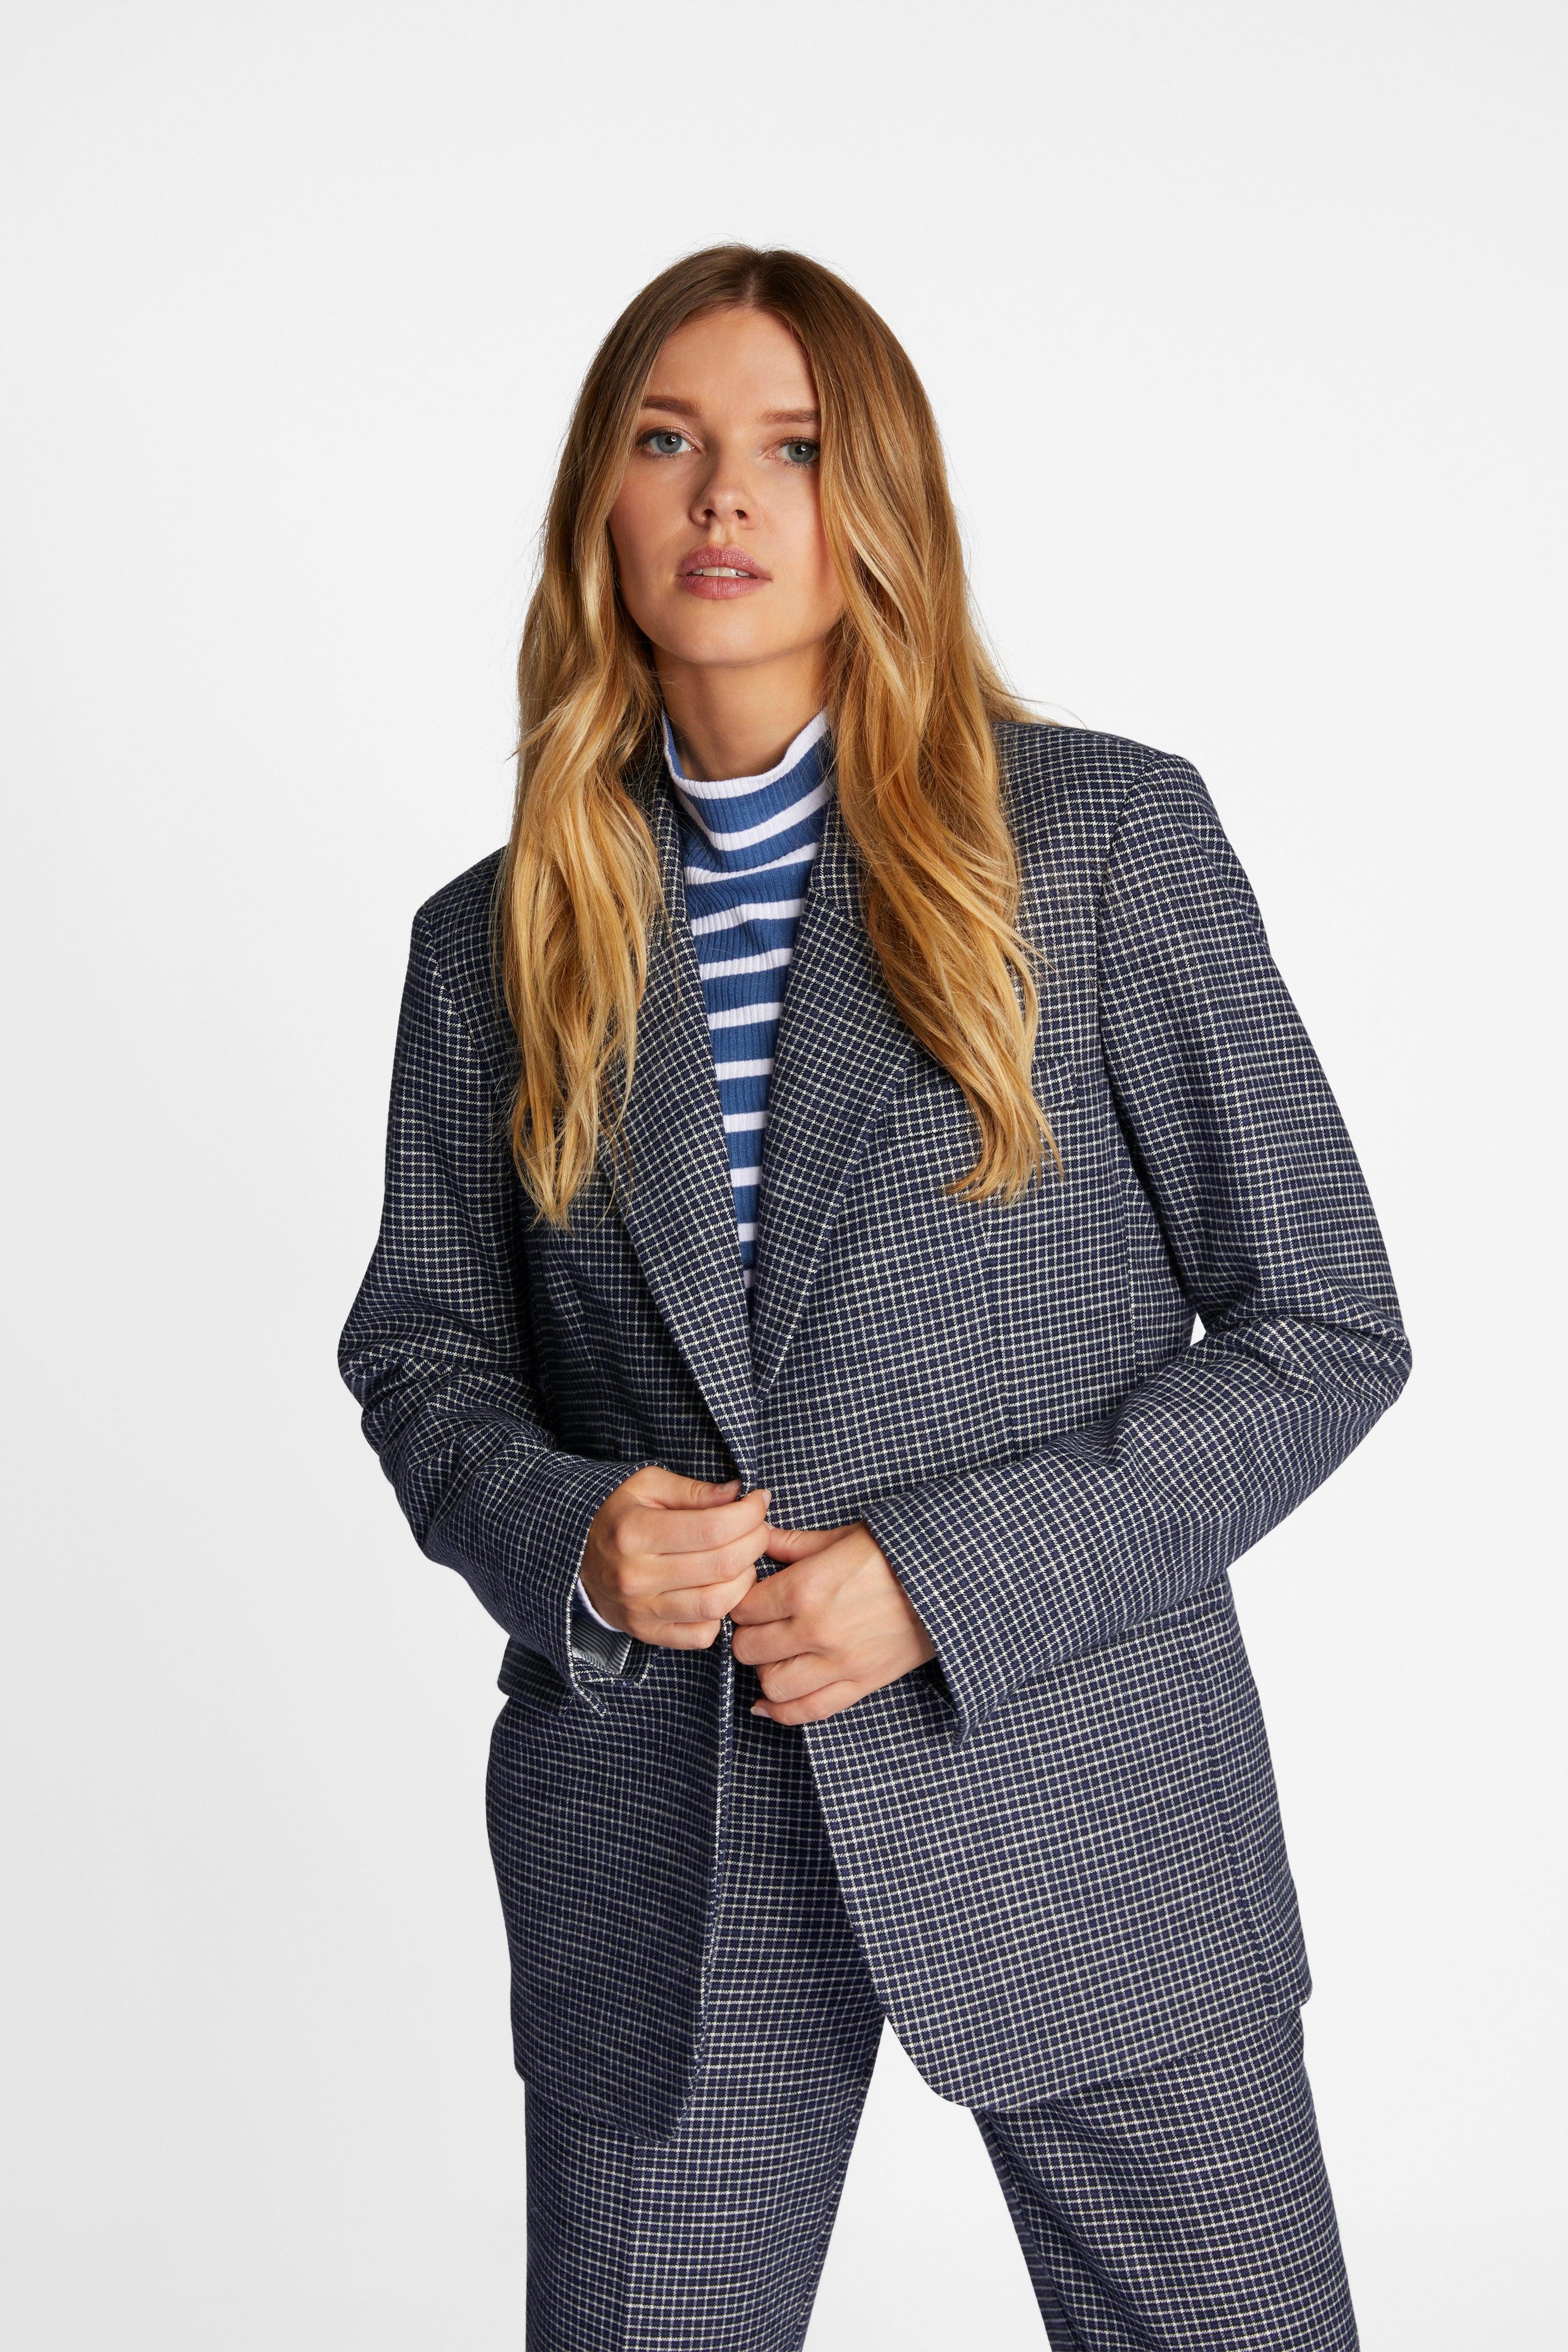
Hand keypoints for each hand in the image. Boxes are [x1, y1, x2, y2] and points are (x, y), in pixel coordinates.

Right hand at [579, 1467, 771, 1648]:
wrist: (576, 1560)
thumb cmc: (620, 1517)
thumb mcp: (647, 1487)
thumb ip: (693, 1490)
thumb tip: (737, 1495)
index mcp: (635, 1533)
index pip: (712, 1529)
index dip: (749, 1514)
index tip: (758, 1501)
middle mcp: (636, 1577)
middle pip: (722, 1566)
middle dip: (756, 1541)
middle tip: (759, 1528)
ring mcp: (642, 1612)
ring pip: (717, 1604)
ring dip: (746, 1578)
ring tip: (744, 1558)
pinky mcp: (649, 1634)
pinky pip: (703, 1635)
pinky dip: (722, 1614)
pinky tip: (720, 1589)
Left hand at [728, 1519, 937, 1724]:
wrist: (949, 1580)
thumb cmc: (894, 1553)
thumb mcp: (842, 1537)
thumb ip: (792, 1543)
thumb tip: (755, 1536)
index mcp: (806, 1588)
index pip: (745, 1609)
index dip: (741, 1604)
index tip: (751, 1600)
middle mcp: (815, 1631)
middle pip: (750, 1649)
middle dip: (748, 1637)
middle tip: (760, 1626)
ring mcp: (839, 1663)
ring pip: (772, 1685)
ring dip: (765, 1671)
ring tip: (774, 1655)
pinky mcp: (861, 1684)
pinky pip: (808, 1712)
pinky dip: (780, 1712)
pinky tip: (767, 1703)